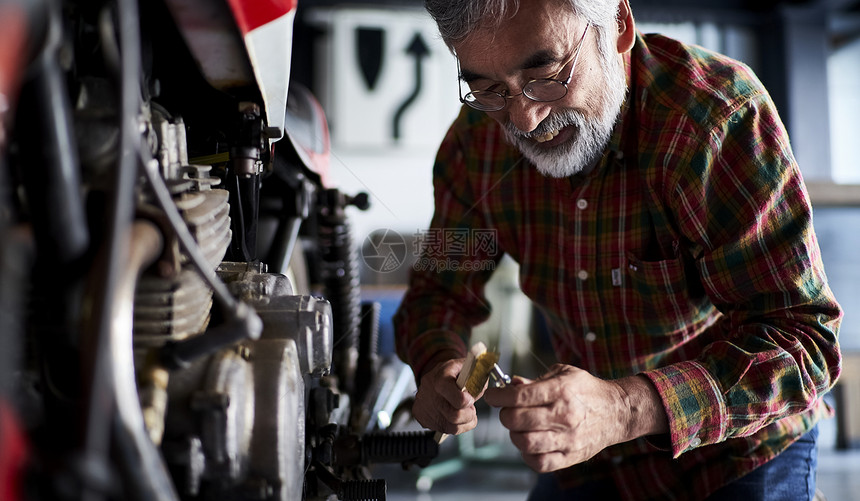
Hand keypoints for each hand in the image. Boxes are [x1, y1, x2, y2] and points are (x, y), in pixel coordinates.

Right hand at [412, 357, 479, 434]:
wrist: (438, 375)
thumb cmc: (457, 373)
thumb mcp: (471, 368)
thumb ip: (478, 378)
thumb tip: (481, 389)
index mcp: (440, 375)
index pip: (449, 392)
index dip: (464, 400)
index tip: (471, 400)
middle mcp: (428, 389)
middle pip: (453, 415)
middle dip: (468, 415)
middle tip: (470, 408)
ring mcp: (423, 404)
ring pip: (450, 427)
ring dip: (463, 422)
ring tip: (464, 411)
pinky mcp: (421, 416)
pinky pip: (442, 429)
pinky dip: (454, 426)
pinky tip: (454, 415)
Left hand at [483, 364, 666, 472]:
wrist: (616, 412)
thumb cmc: (586, 390)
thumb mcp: (563, 374)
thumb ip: (534, 381)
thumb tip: (509, 384)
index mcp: (561, 390)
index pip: (519, 396)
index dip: (498, 396)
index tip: (492, 396)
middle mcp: (564, 415)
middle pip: (517, 420)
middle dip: (504, 414)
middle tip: (507, 410)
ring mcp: (568, 438)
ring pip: (524, 443)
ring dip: (514, 434)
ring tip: (519, 427)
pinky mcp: (571, 456)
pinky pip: (539, 462)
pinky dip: (527, 454)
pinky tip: (530, 443)